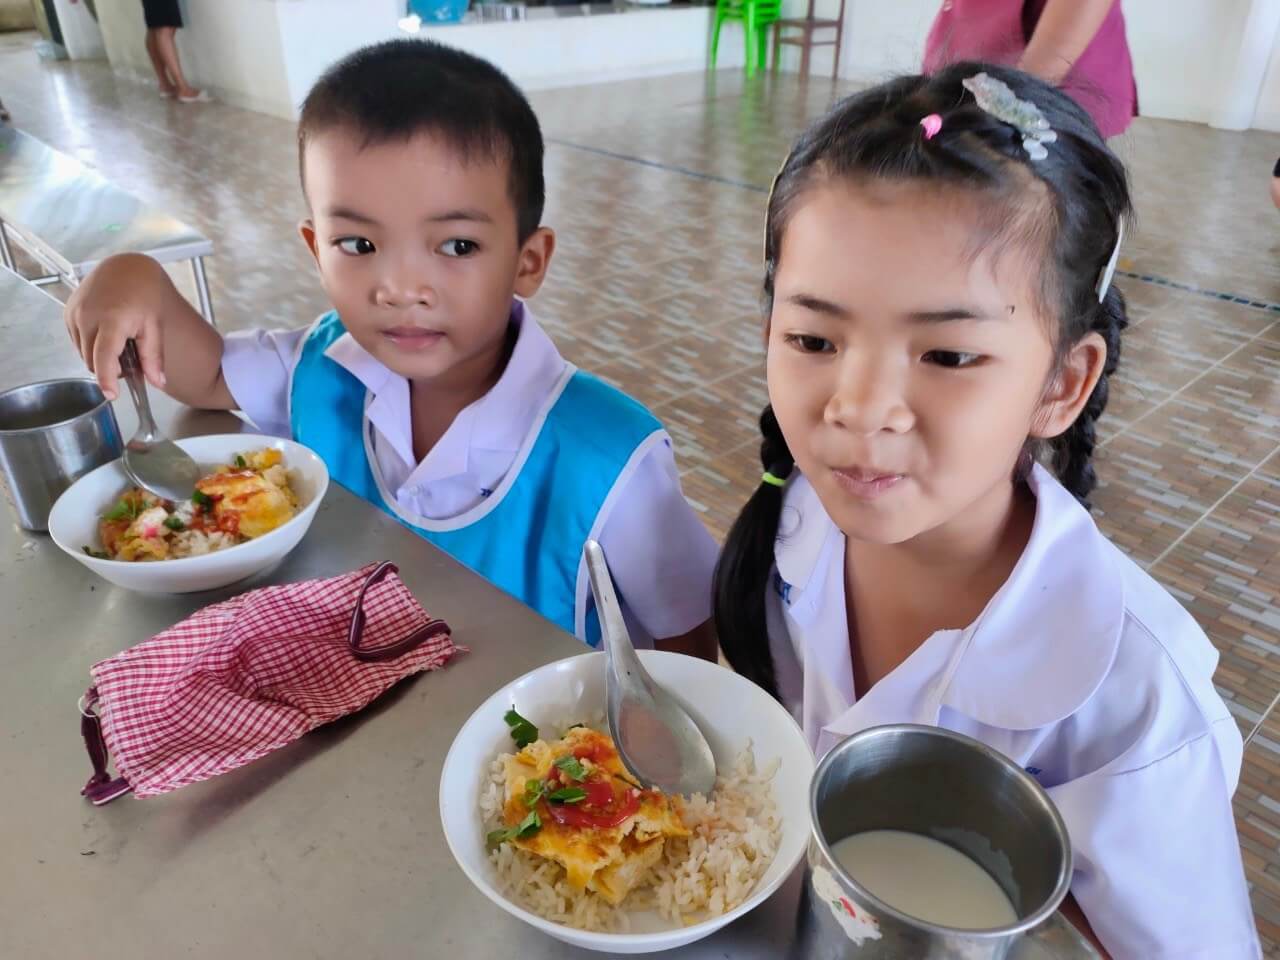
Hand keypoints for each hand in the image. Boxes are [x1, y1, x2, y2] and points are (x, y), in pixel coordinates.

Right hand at [64, 254, 172, 399]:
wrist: (126, 268)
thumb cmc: (144, 295)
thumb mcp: (155, 325)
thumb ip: (154, 356)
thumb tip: (158, 382)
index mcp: (113, 319)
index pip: (105, 357)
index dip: (107, 379)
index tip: (112, 395)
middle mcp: (88, 315)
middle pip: (93, 360)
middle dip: (109, 368)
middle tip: (129, 358)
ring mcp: (75, 313)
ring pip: (82, 353)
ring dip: (99, 356)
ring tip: (119, 341)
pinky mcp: (68, 312)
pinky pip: (76, 340)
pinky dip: (90, 344)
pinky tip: (105, 332)